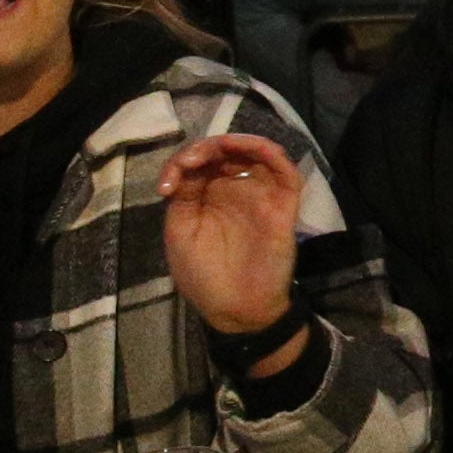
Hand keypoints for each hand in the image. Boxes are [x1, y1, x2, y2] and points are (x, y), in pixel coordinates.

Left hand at [160, 131, 305, 338]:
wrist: (237, 309)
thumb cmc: (204, 276)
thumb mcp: (180, 232)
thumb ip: (184, 196)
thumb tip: (185, 167)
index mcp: (206, 196)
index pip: (197, 163)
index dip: (180, 162)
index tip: (167, 186)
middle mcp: (234, 189)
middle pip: (225, 151)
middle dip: (205, 149)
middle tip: (190, 162)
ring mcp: (260, 194)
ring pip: (255, 153)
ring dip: (237, 142)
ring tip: (217, 151)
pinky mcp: (283, 204)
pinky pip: (284, 171)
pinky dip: (272, 153)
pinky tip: (255, 149)